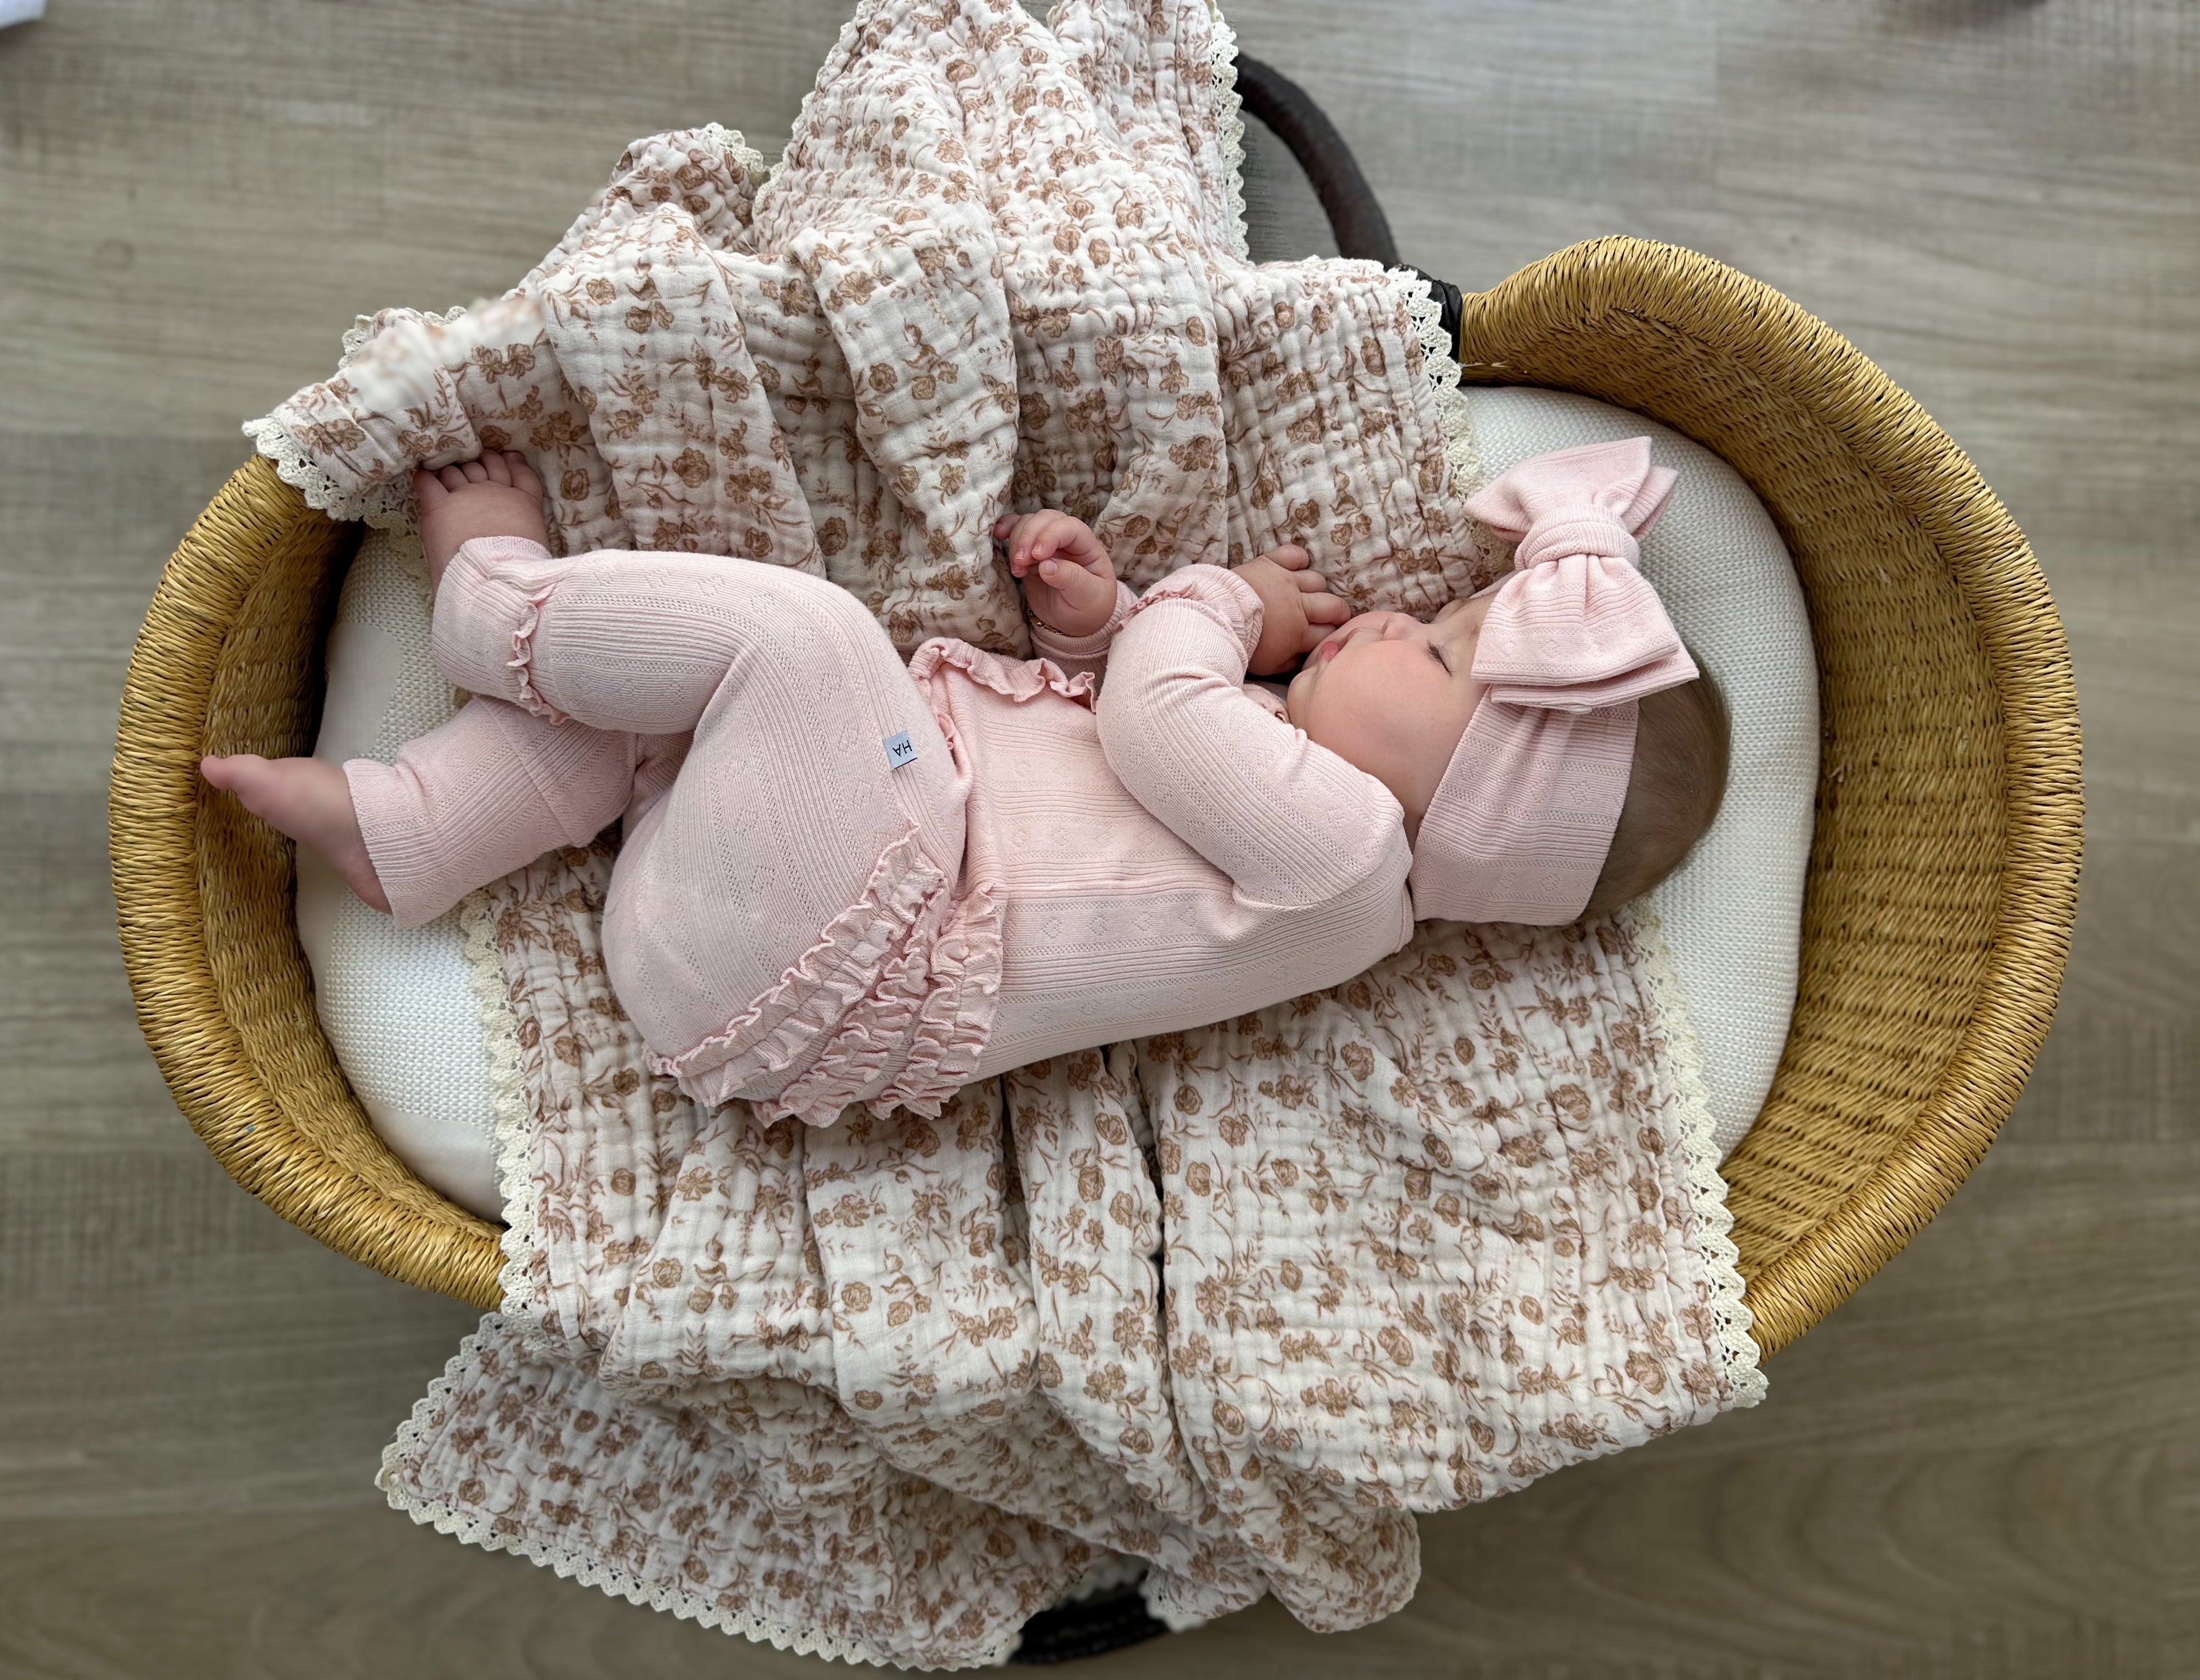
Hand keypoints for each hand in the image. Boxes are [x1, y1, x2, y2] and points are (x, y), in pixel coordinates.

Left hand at [412, 450, 548, 590]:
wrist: (495, 576)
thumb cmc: (519, 567)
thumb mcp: (536, 540)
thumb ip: (526, 526)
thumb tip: (515, 531)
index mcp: (522, 502)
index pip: (519, 471)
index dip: (512, 462)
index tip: (507, 458)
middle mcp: (493, 491)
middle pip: (486, 465)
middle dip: (480, 464)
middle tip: (474, 471)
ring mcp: (465, 494)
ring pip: (456, 471)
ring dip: (452, 472)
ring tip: (448, 480)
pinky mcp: (438, 505)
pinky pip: (427, 482)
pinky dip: (424, 477)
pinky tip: (423, 476)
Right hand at [995, 509, 1118, 638]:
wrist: (1074, 621)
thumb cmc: (1088, 608)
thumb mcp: (1087, 598)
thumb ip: (1071, 579)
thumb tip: (1045, 565)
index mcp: (1087, 547)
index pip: (1069, 527)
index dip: (1050, 535)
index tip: (1037, 556)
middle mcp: (1067, 539)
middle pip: (1045, 519)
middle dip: (1028, 537)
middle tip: (1020, 563)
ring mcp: (1047, 544)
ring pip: (1028, 524)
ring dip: (1016, 541)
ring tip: (1017, 570)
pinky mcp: (1030, 553)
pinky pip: (1016, 532)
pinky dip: (1006, 530)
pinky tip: (998, 535)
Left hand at [1231, 545, 1352, 674]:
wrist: (1217, 619)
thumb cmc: (1244, 646)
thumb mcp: (1270, 667)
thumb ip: (1292, 662)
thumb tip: (1306, 657)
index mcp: (1299, 633)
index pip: (1329, 633)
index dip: (1331, 635)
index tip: (1328, 636)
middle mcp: (1299, 605)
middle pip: (1333, 606)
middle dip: (1339, 612)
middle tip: (1333, 616)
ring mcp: (1287, 581)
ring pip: (1317, 580)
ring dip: (1316, 588)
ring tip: (1307, 593)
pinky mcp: (1271, 564)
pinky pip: (1294, 554)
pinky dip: (1299, 559)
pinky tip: (1297, 567)